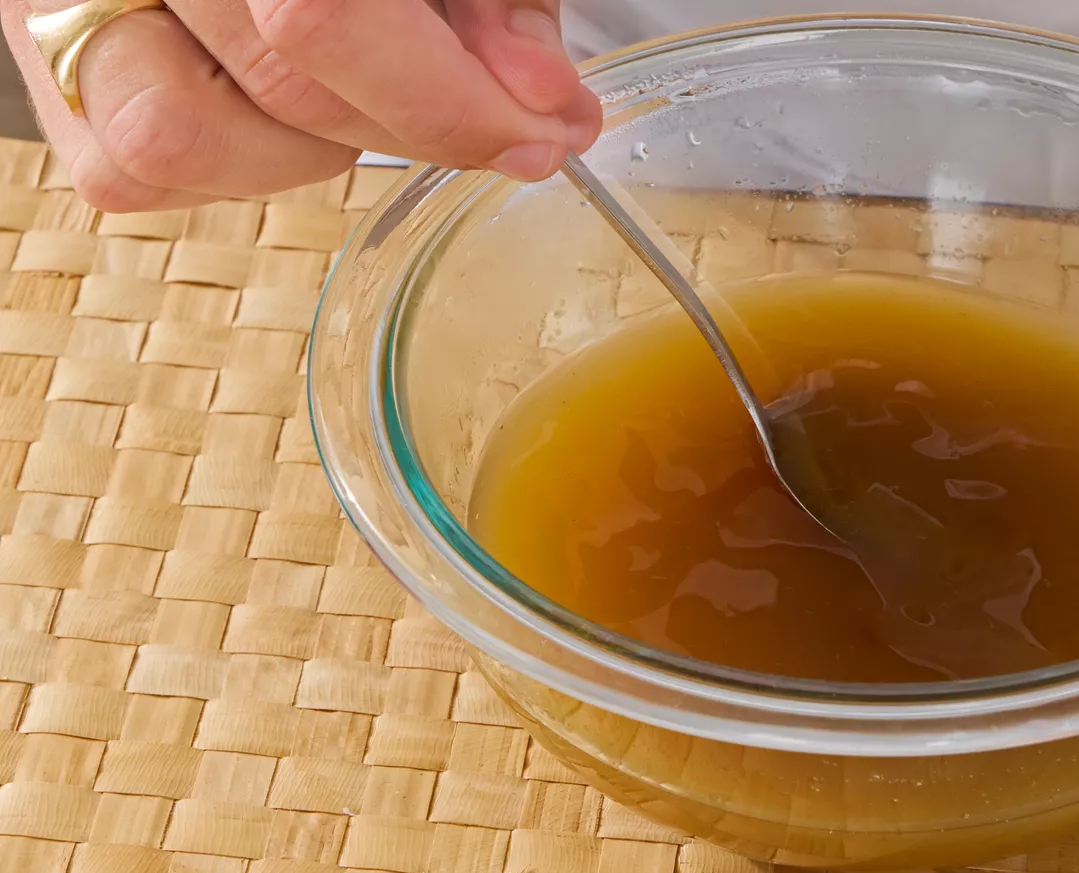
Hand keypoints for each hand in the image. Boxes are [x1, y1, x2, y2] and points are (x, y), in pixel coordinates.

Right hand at [0, 0, 602, 210]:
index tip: (546, 130)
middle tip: (510, 124)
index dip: (447, 97)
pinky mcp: (50, 82)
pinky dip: (245, 161)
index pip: (321, 18)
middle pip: (279, 83)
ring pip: (183, 140)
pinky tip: (289, 112)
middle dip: (420, 124)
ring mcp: (56, 6)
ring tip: (366, 92)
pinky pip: (139, 170)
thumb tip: (539, 100)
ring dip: (315, 147)